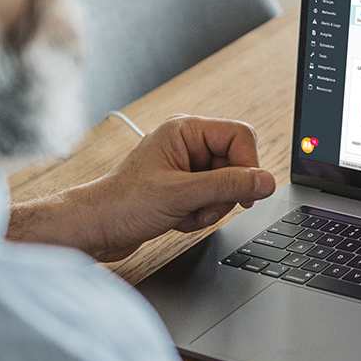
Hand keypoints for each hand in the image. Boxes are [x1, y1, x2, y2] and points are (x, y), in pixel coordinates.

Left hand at [82, 115, 275, 260]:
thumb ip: (228, 186)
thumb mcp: (182, 195)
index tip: (246, 193)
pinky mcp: (183, 188)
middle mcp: (188, 145)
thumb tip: (266, 181)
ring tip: (184, 214)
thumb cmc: (123, 204)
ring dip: (211, 208)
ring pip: (226, 186)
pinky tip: (177, 219)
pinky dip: (200, 215)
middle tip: (200, 206)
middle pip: (237, 164)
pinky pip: (212, 201)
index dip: (249, 165)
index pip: (240, 136)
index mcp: (186, 131)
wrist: (95, 229)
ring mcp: (186, 167)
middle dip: (224, 193)